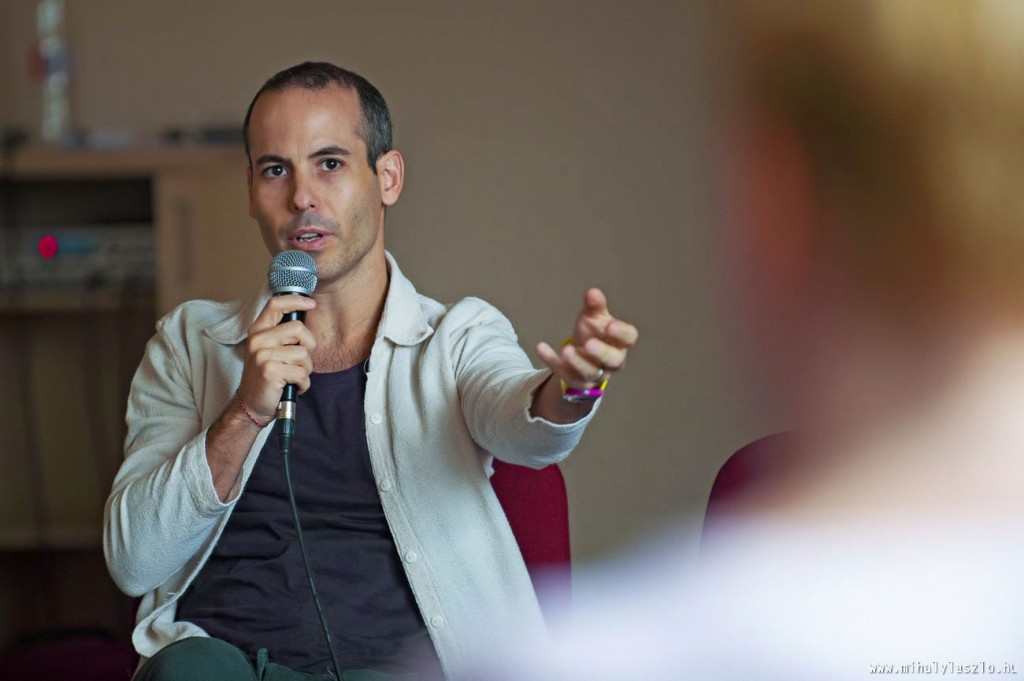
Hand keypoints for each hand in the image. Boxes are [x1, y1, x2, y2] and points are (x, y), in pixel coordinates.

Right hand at [236, 295, 317, 422]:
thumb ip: (283, 334)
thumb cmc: (266, 377)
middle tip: (299, 361)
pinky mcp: (270, 371)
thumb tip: (305, 315)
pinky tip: (291, 386)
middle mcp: (258, 340)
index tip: (311, 304)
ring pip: (304, 354)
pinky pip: (302, 373)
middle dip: (308, 347)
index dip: (296, 300)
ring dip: (305, 370)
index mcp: (258, 331)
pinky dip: (303, 384)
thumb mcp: (269, 350)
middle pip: (298, 329)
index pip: (275, 304)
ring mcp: (263, 355)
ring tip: (292, 376)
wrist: (251, 405)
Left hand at [536, 288, 638, 389]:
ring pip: (590, 372)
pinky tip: (541, 347)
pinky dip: (552, 361)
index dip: (622, 333)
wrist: (581, 354)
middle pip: (613, 360)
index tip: (611, 325)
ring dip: (578, 362)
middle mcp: (612, 360)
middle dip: (601, 353)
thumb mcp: (594, 317)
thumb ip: (595, 305)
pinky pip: (565, 374)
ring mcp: (596, 373)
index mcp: (620, 342)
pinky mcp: (577, 381)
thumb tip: (593, 292)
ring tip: (566, 349)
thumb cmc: (594, 332)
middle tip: (589, 343)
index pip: (628, 338)